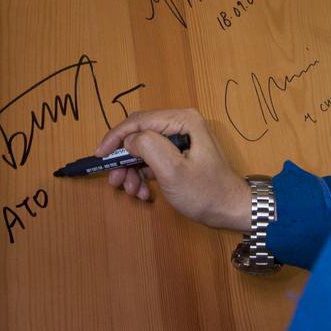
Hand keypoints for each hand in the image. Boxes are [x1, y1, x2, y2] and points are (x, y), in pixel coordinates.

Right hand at [94, 107, 250, 231]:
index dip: (115, 137)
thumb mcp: (172, 171)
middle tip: (115, 181)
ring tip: (132, 191)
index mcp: (182, 120)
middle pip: (138, 134)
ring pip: (142, 149)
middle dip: (124, 158)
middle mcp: (180, 123)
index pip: (138, 121)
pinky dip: (143, 174)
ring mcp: (180, 138)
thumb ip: (148, 147)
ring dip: (132, 170)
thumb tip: (129, 139)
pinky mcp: (179, 153)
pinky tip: (143, 191)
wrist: (230, 210)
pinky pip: (152, 158)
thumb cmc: (205, 192)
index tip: (100, 156)